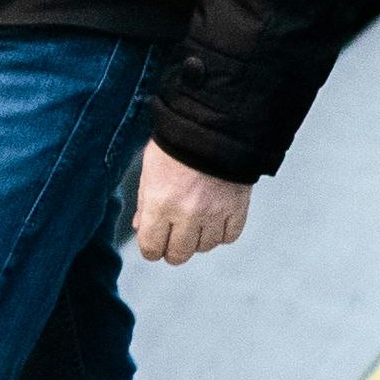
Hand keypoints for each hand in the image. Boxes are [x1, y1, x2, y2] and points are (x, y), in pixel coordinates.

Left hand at [133, 144, 250, 265]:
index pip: (151, 249)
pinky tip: (215, 218)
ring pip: (204, 247)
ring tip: (196, 219)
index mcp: (160, 204)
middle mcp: (187, 213)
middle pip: (178, 255)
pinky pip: (229, 237)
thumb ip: (145, 204)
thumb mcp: (149, 171)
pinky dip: (221, 232)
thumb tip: (141, 228)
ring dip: (198, 238)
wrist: (213, 124)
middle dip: (172, 248)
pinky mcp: (237, 208)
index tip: (154, 243)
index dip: (151, 248)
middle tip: (173, 235)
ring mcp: (214, 213)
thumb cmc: (176, 144)